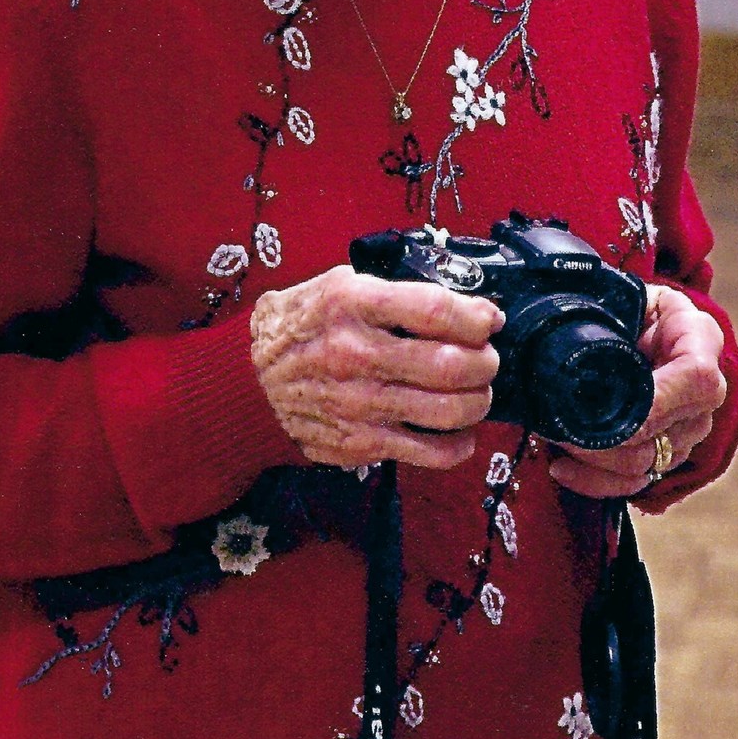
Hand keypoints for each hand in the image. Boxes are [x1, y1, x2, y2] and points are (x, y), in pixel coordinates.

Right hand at [250, 266, 503, 469]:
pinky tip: (461, 430)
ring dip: (479, 401)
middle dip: (485, 362)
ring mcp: (360, 403)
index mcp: (352, 305)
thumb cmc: (299, 327)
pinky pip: (430, 452)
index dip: (476, 317)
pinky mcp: (362, 442)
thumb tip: (456, 305)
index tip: (489, 319)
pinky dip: (460, 444)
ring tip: (477, 391)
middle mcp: (356, 354)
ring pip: (449, 411)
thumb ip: (391, 292)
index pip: (435, 311)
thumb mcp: (335, 286)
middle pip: (451, 365)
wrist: (248, 382)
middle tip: (486, 357)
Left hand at [548, 283, 727, 498]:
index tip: (608, 409)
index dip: (656, 400)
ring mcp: (689, 427)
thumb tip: (573, 322)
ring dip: (596, 461)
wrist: (642, 324)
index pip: (696, 377)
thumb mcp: (627, 294)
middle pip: (668, 432)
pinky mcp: (668, 453)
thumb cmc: (631, 306)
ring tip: (556, 440)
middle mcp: (704, 392)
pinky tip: (563, 468)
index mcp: (699, 340)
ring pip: (648, 462)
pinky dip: (598, 482)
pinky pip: (638, 481)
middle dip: (607, 437)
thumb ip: (613, 305)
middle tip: (559, 426)